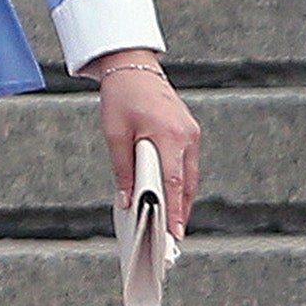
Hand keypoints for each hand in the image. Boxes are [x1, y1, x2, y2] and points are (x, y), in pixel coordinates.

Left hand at [88, 50, 200, 237]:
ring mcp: (191, 133)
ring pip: (189, 175)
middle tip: (172, 238)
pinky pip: (187, 163)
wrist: (132, 67)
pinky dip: (180, 181)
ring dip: (181, 198)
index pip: (174, 182)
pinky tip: (170, 195)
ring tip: (171, 223)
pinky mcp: (190, 131)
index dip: (175, 211)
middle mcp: (186, 136)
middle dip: (180, 211)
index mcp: (168, 135)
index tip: (173, 235)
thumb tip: (127, 201)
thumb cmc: (120, 98)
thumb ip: (123, 170)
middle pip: (186, 183)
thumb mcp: (114, 134)